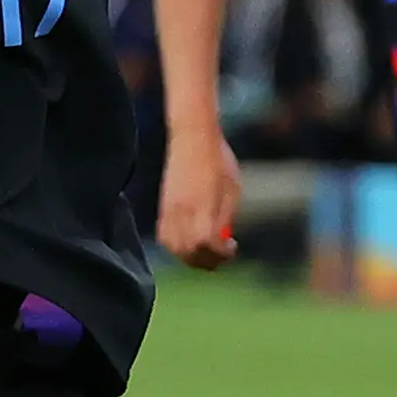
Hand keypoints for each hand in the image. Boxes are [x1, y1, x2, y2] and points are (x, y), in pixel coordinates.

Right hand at [157, 126, 242, 269]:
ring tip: (207, 249)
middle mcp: (183, 210)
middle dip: (208, 260)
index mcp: (203, 205)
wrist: (192, 136)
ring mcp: (170, 209)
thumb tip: (223, 240)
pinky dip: (177, 247)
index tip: (233, 245)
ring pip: (175, 248)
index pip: (207, 244)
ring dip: (192, 256)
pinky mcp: (163, 206)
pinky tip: (191, 240)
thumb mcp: (232, 188)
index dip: (221, 253)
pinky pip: (165, 236)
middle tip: (222, 253)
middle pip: (189, 252)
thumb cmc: (218, 159)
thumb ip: (226, 217)